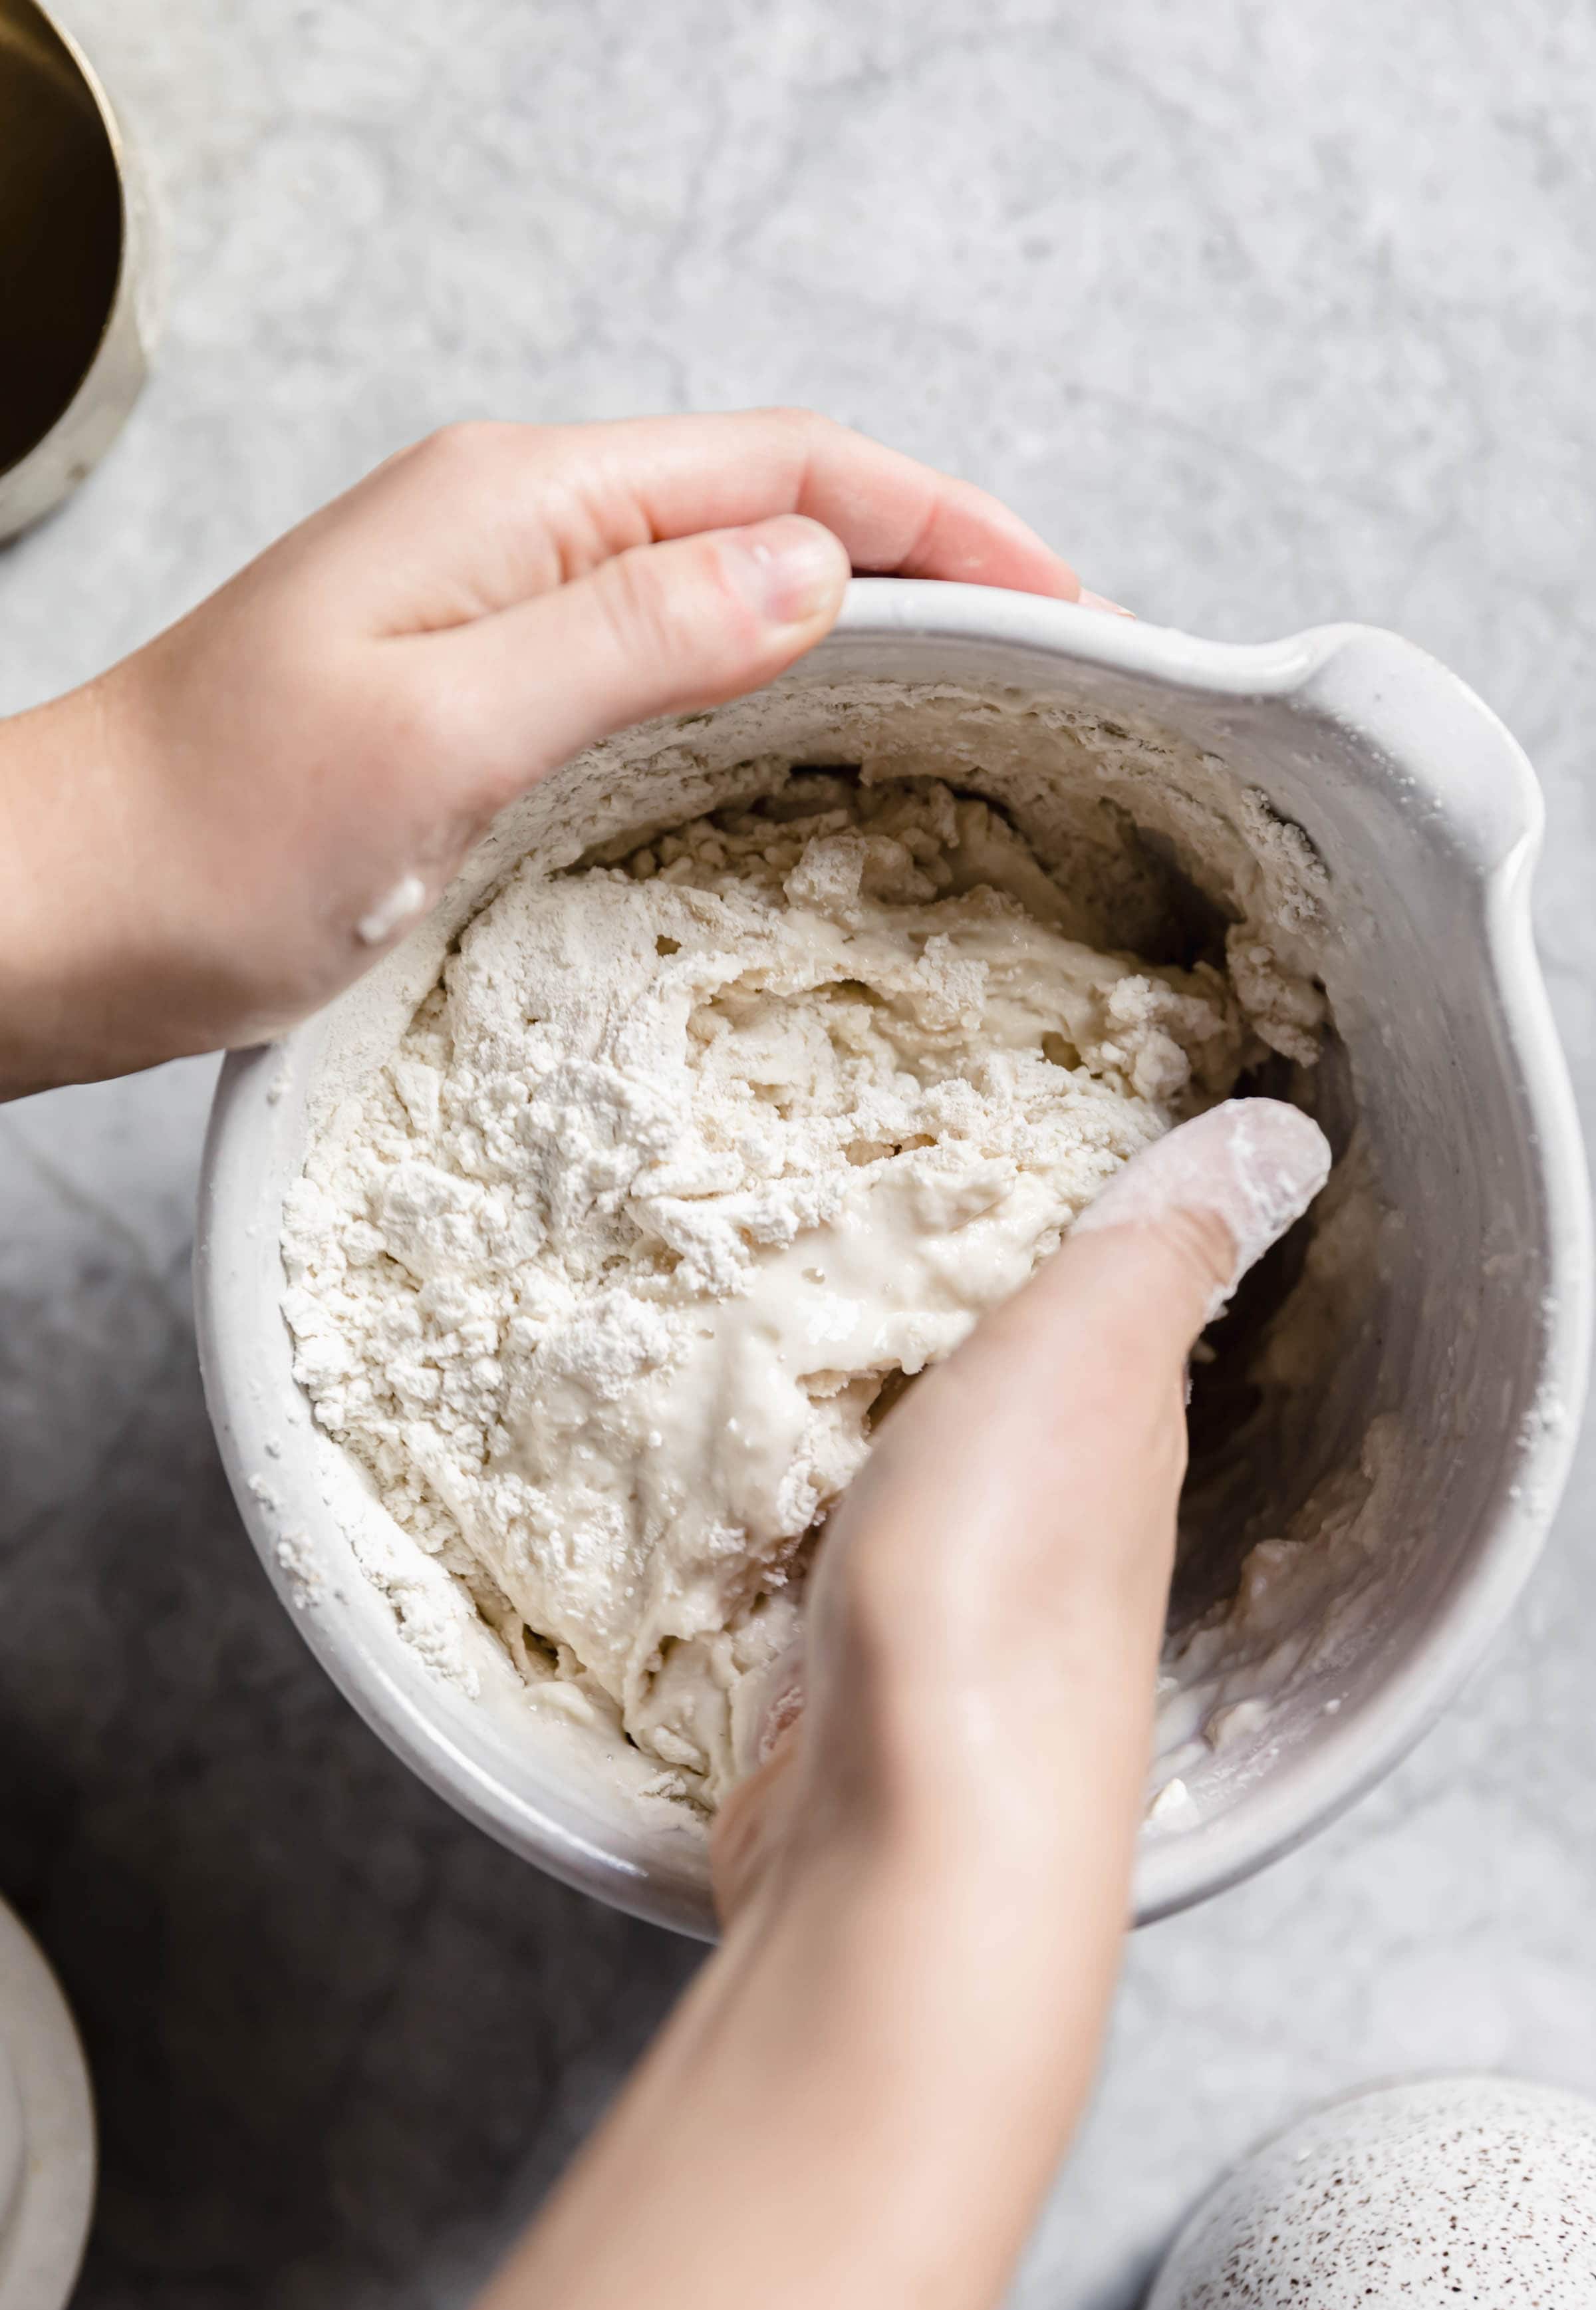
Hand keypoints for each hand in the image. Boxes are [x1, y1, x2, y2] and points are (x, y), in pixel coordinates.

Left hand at [0, 409, 1098, 1096]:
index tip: (1069, 607)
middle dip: (932, 562)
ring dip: (862, 620)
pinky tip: (819, 747)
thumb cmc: (205, 838)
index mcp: (521, 503)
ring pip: (730, 581)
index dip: (948, 523)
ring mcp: (503, 610)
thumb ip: (629, 639)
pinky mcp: (487, 691)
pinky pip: (668, 656)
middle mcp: (521, 533)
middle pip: (778, 507)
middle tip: (1058, 665)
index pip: (791, 467)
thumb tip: (816, 572)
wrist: (58, 909)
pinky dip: (771, 683)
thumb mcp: (434, 734)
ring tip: (980, 701)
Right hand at [712, 1100, 1331, 1949]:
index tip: (988, 1166)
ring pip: (903, 1494)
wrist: (904, 1838)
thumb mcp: (1088, 1354)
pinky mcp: (845, 1692)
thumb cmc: (1001, 1585)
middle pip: (1002, 1412)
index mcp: (1121, 1440)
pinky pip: (815, 1575)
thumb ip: (1160, 1249)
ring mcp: (945, 1623)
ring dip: (856, 1434)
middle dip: (938, 1337)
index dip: (1057, 1244)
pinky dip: (788, 1530)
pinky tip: (746, 1510)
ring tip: (782, 1353)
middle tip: (854, 1243)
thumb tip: (1279, 1143)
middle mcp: (1051, 1537)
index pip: (1104, 1321)